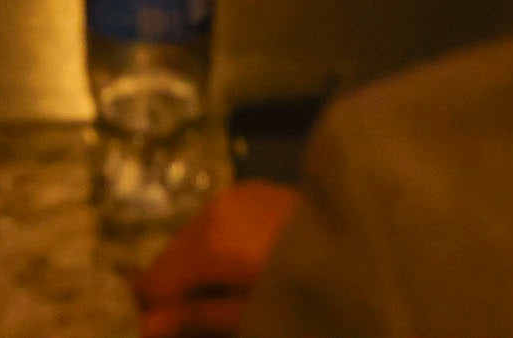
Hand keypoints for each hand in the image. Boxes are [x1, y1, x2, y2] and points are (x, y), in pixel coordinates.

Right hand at [130, 180, 300, 337]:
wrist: (366, 246)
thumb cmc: (306, 289)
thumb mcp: (248, 316)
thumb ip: (195, 320)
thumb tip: (146, 327)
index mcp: (209, 243)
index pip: (151, 282)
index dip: (156, 312)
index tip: (174, 329)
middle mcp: (213, 209)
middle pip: (169, 257)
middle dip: (177, 289)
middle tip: (207, 316)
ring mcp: (234, 193)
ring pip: (191, 238)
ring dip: (199, 267)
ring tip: (231, 291)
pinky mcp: (252, 188)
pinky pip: (216, 221)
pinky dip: (218, 245)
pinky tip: (247, 264)